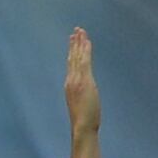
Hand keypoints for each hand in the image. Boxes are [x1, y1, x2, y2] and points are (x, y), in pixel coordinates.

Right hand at [62, 25, 96, 143]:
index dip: (72, 51)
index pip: (71, 64)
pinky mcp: (84, 80)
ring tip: (81, 30)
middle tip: (76, 30)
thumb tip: (86, 95)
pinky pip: (84, 61)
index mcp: (70, 85)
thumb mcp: (81, 105)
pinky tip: (87, 41)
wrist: (82, 127)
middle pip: (73, 57)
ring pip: (78, 57)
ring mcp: (77, 80)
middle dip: (75, 43)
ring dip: (80, 42)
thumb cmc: (83, 121)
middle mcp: (71, 80)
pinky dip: (85, 50)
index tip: (73, 40)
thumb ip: (82, 96)